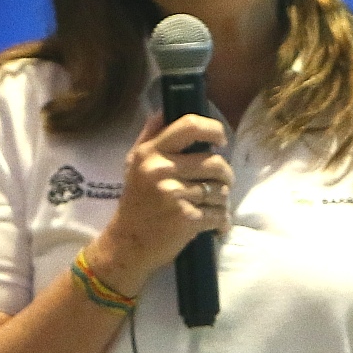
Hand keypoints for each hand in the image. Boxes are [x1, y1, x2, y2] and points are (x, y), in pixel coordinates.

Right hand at [92, 108, 232, 293]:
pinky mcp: (186, 219)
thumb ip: (151, 135)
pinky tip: (215, 224)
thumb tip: (167, 107)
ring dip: (223, 200)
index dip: (214, 129)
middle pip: (215, 162)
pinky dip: (221, 221)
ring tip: (212, 205)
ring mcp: (174, 195)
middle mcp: (161, 170)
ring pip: (221, 190)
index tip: (221, 140)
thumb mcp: (134, 163)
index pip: (189, 126)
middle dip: (226, 175)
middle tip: (222, 182)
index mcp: (150, 152)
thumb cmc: (136, 201)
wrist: (127, 244)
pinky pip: (219, 214)